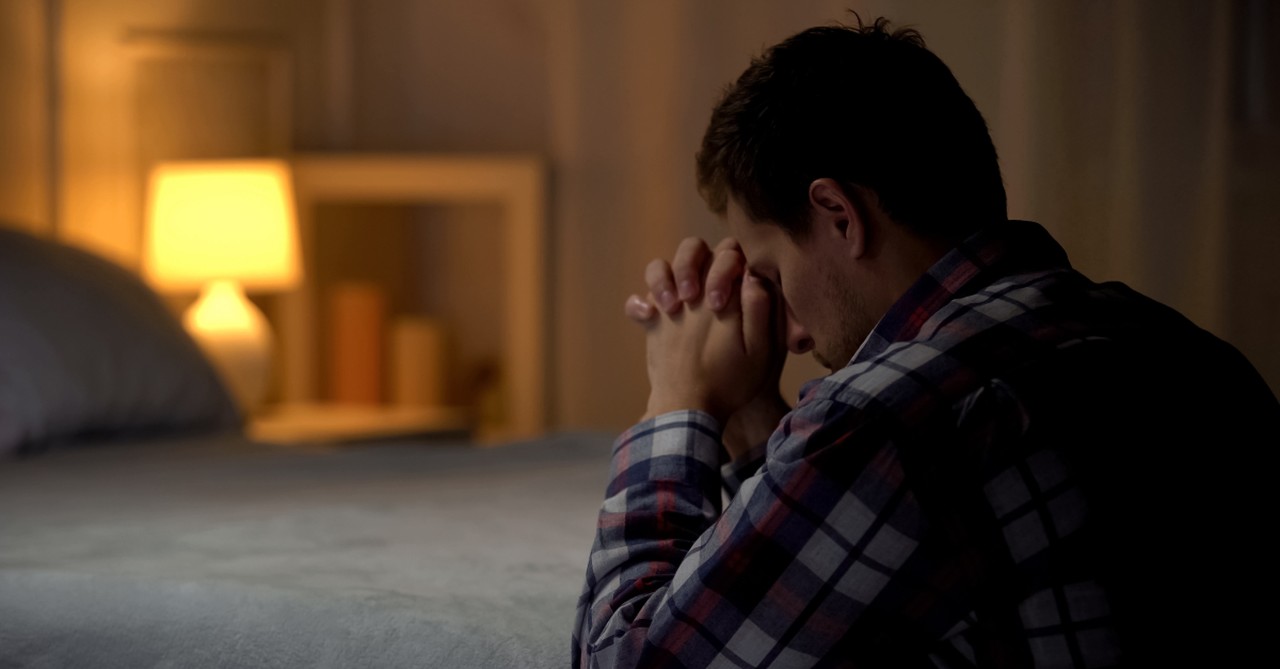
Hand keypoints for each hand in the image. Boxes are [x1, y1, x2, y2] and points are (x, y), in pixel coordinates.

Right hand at [625, 237, 788, 453]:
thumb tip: (750, 276)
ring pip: (663, 265)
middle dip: (689, 265)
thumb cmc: (736, 381)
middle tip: (690, 298)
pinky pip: (641, 297)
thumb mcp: (758, 352)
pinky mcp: (658, 318)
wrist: (699, 408)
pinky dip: (639, 303)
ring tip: (669, 307)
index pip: (730, 253)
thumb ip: (759, 312)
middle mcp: (705, 290)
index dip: (724, 269)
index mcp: (735, 292)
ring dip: (662, 277)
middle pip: (694, 248)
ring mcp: (678, 303)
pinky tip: (646, 318)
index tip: (718, 304)